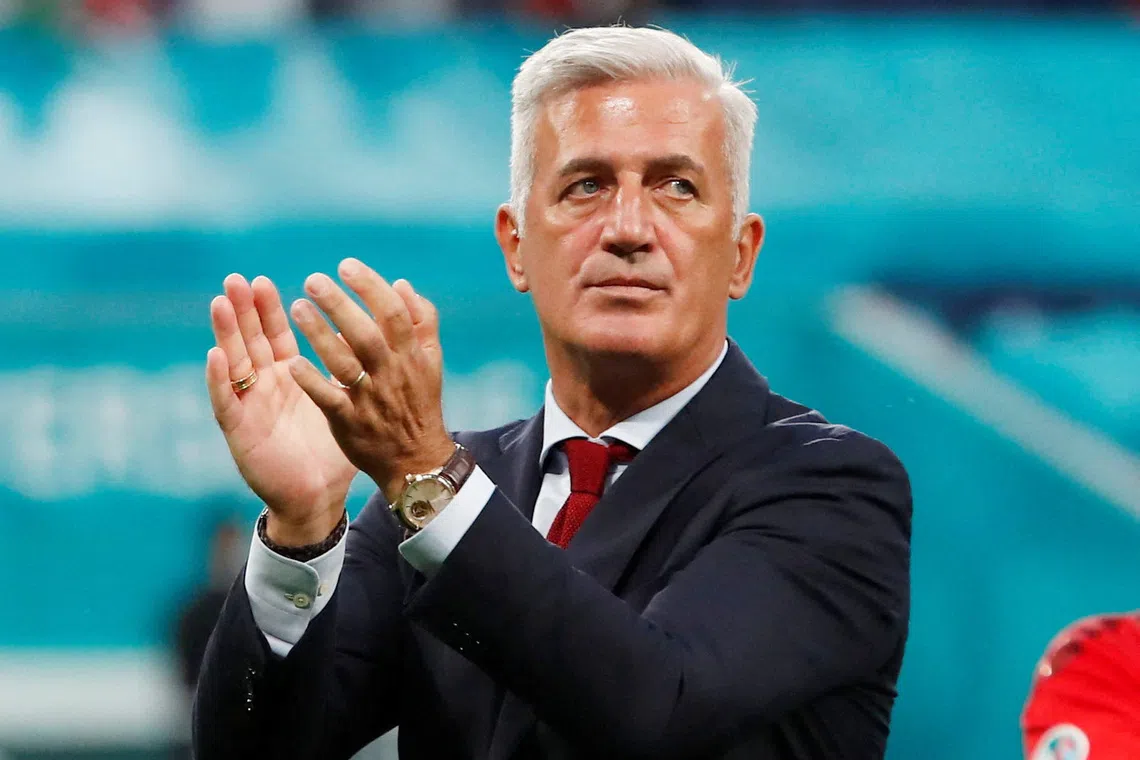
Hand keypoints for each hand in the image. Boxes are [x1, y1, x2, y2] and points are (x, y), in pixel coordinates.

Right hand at [206, 275, 356, 544]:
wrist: (317, 497)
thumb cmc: (332, 451)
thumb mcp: (345, 401)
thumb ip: (351, 368)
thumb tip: (367, 333)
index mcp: (290, 378)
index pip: (277, 335)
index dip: (270, 310)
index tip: (265, 281)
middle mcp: (266, 387)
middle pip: (251, 341)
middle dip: (243, 310)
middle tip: (236, 279)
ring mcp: (250, 407)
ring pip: (233, 363)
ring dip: (226, 333)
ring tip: (221, 303)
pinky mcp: (240, 431)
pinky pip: (227, 401)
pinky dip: (219, 378)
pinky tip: (216, 355)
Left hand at [287, 258, 454, 502]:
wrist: (416, 459)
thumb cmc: (419, 402)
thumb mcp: (431, 360)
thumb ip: (422, 320)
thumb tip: (401, 284)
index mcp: (412, 355)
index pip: (394, 313)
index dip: (370, 286)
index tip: (345, 266)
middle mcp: (392, 374)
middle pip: (366, 333)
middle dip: (339, 304)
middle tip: (313, 280)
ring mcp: (370, 399)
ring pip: (344, 363)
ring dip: (319, 335)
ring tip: (297, 308)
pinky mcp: (350, 423)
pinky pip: (329, 399)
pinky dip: (312, 381)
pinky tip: (292, 362)